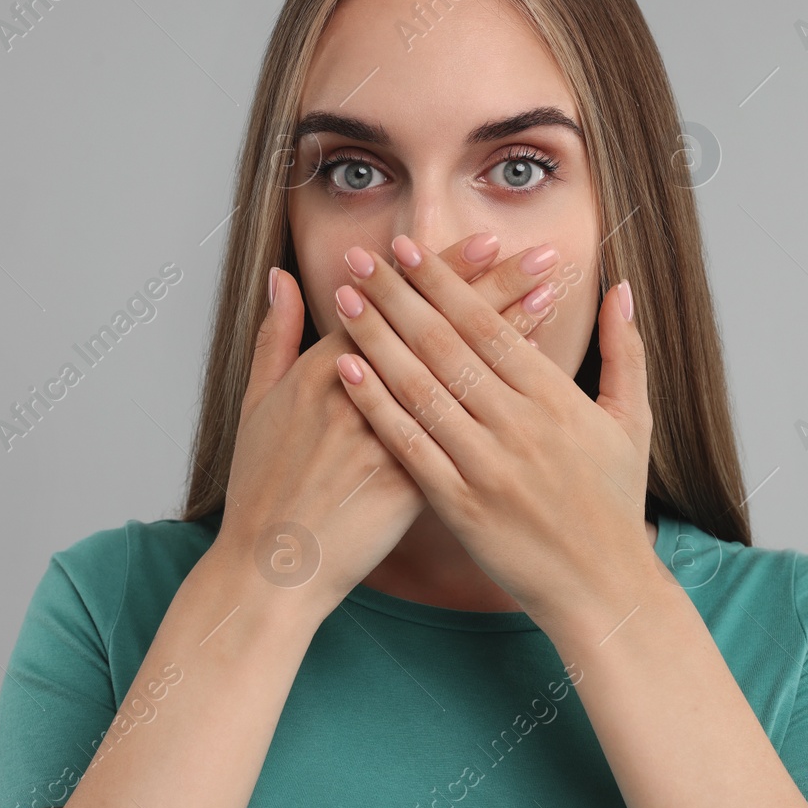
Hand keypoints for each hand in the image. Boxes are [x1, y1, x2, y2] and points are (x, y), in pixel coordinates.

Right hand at [209, 233, 567, 620]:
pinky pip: (470, 432)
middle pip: (440, 330)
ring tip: (551, 299)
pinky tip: (537, 380)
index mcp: (322, 370)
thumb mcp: (256, 403)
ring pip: (460, 376)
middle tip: (540, 253)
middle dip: (495, 286)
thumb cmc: (262, 488)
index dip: (444, 273)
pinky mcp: (410, 485)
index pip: (396, 304)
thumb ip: (275, 336)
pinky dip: (504, 401)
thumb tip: (284, 278)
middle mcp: (360, 397)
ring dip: (511, 333)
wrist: (268, 566)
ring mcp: (388, 440)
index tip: (487, 242)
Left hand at [330, 233, 655, 629]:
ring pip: (421, 388)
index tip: (409, 250)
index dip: (445, 283)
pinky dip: (377, 405)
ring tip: (345, 299)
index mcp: (556, 399)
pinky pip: (410, 445)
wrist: (603, 588)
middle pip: (446, 346)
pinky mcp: (460, 505)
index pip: (489, 325)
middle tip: (361, 258)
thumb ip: (626, 351)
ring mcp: (486, 465)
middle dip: (399, 296)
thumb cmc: (615, 503)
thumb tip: (622, 289)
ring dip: (377, 338)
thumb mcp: (633, 422)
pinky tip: (347, 370)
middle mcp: (519, 425)